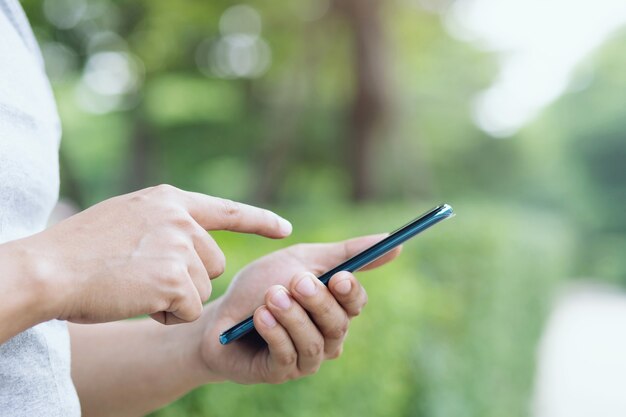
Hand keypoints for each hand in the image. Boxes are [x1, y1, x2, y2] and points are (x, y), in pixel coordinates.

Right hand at [18, 184, 290, 324]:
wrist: (48, 269)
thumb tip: (195, 244)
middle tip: (145, 279)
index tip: (284, 229)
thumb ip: (164, 224)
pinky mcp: (175, 277)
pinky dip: (165, 314)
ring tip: (135, 286)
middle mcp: (180, 217)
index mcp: (169, 200)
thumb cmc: (80, 251)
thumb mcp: (128, 218)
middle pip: (214, 263)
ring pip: (202, 289)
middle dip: (189, 280)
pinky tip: (136, 301)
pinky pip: (188, 309)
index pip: (226, 210)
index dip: (258, 220)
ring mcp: (179, 245)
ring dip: (175, 298)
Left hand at [199, 234, 400, 383]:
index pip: (356, 303)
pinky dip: (275, 333)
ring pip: (315, 342)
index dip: (350, 292)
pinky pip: (287, 356)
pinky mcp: (280, 372)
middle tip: (297, 281)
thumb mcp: (301, 259)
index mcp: (334, 308)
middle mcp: (326, 336)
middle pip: (338, 324)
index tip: (339, 276)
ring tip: (271, 296)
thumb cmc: (262, 285)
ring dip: (293, 316)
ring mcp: (305, 358)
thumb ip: (346, 253)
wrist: (219, 314)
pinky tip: (260, 317)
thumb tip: (396, 244)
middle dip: (318, 302)